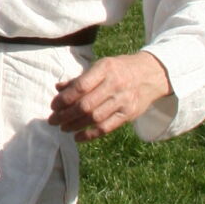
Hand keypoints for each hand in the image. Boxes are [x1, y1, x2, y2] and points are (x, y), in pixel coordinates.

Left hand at [48, 51, 171, 141]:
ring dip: (75, 125)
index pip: (80, 87)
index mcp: (106, 69)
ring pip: (95, 118)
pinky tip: (78, 137)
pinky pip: (107, 127)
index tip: (53, 106)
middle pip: (86, 105)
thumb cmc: (120, 69)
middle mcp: (115, 85)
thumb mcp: (101, 66)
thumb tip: (58, 88)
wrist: (151, 74)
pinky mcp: (129, 114)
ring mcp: (123, 100)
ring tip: (63, 128)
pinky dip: (90, 134)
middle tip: (53, 120)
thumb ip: (80, 78)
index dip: (64, 98)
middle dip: (65, 115)